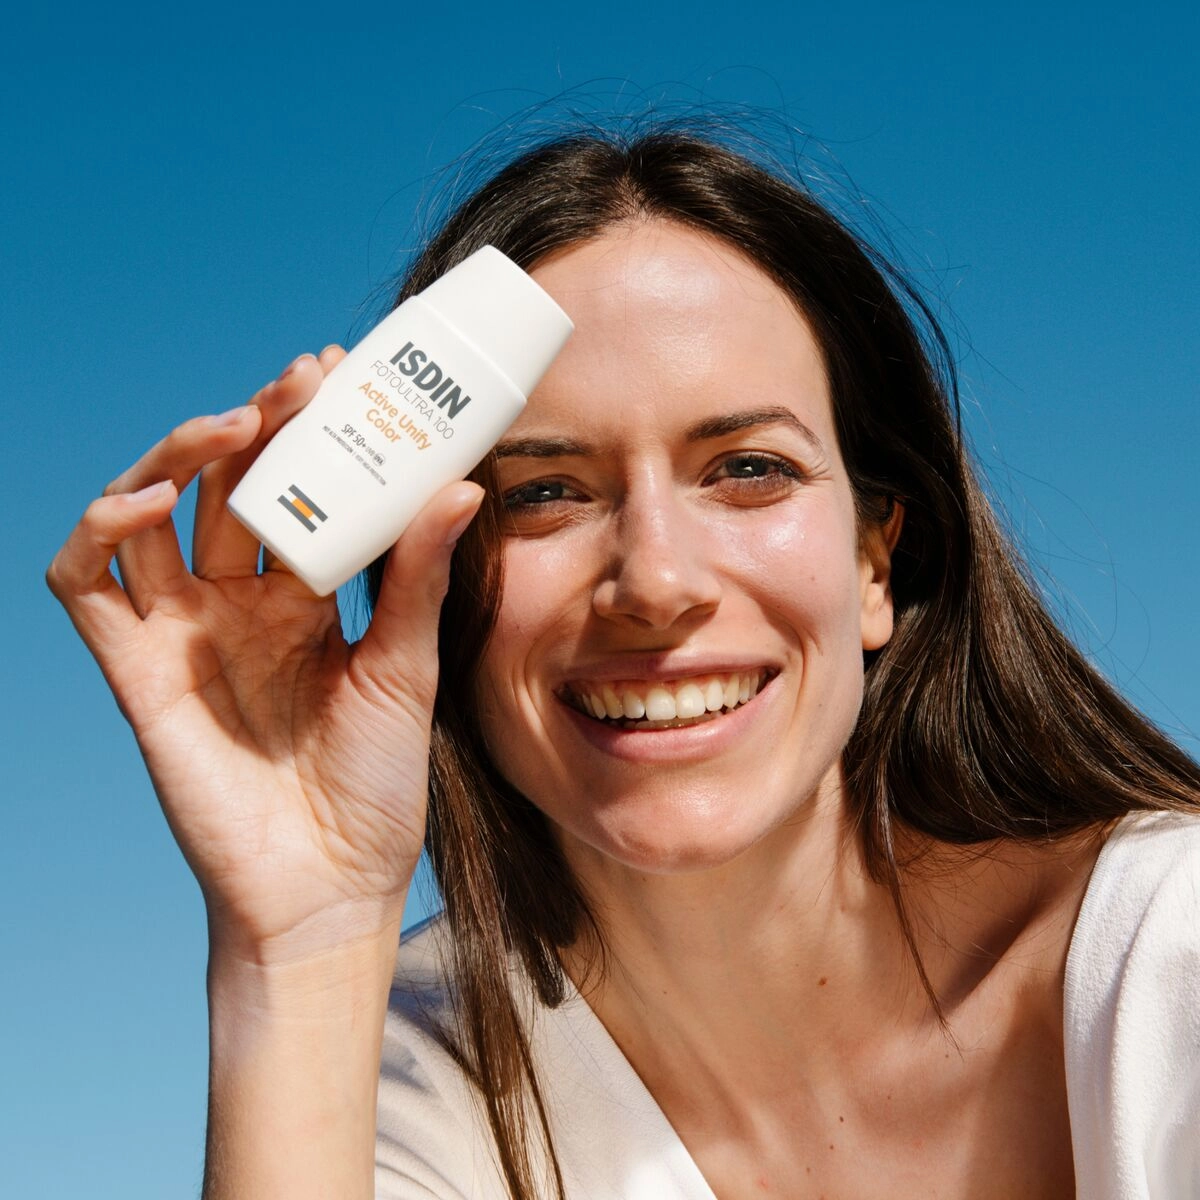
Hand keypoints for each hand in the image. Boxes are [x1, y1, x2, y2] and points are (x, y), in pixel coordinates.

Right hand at [47, 348, 482, 963]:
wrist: (331, 883)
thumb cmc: (375, 784)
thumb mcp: (406, 666)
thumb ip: (417, 577)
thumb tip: (460, 486)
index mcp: (301, 600)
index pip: (293, 490)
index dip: (306, 432)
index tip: (339, 375)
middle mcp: (236, 605)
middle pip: (224, 488)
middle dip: (257, 426)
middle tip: (299, 382)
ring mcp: (182, 633)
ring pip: (151, 513)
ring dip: (179, 456)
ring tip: (236, 424)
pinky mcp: (133, 671)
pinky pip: (87, 583)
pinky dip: (103, 528)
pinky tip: (151, 498)